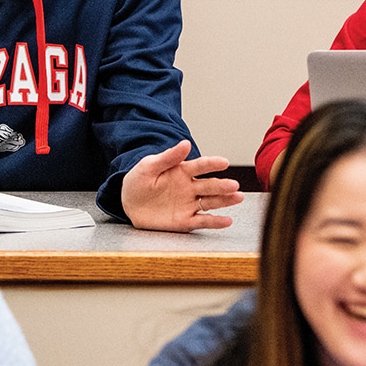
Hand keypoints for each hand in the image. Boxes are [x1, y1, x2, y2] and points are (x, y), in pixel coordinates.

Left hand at [121, 140, 243, 232]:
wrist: (129, 203)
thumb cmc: (139, 181)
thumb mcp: (149, 166)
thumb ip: (168, 157)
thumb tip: (185, 144)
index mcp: (182, 171)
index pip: (200, 166)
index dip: (212, 164)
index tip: (224, 162)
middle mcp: (190, 187)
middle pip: (209, 186)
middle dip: (222, 185)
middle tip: (234, 185)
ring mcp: (189, 204)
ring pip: (211, 202)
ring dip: (225, 200)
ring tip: (237, 197)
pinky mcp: (185, 220)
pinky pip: (202, 221)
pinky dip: (215, 222)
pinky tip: (227, 220)